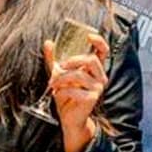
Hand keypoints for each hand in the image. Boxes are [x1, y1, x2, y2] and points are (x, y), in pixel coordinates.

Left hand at [43, 33, 109, 151]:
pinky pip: (76, 90)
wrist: (68, 116)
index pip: (103, 52)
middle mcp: (99, 77)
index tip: (88, 35)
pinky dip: (63, 91)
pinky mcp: (92, 99)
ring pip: (80, 75)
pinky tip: (58, 94)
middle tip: (60, 66)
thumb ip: (54, 59)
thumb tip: (48, 42)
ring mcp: (98, 88)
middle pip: (91, 60)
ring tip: (53, 83)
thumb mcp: (58, 74)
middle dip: (73, 60)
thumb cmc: (66, 93)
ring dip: (62, 78)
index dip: (99, 42)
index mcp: (94, 69)